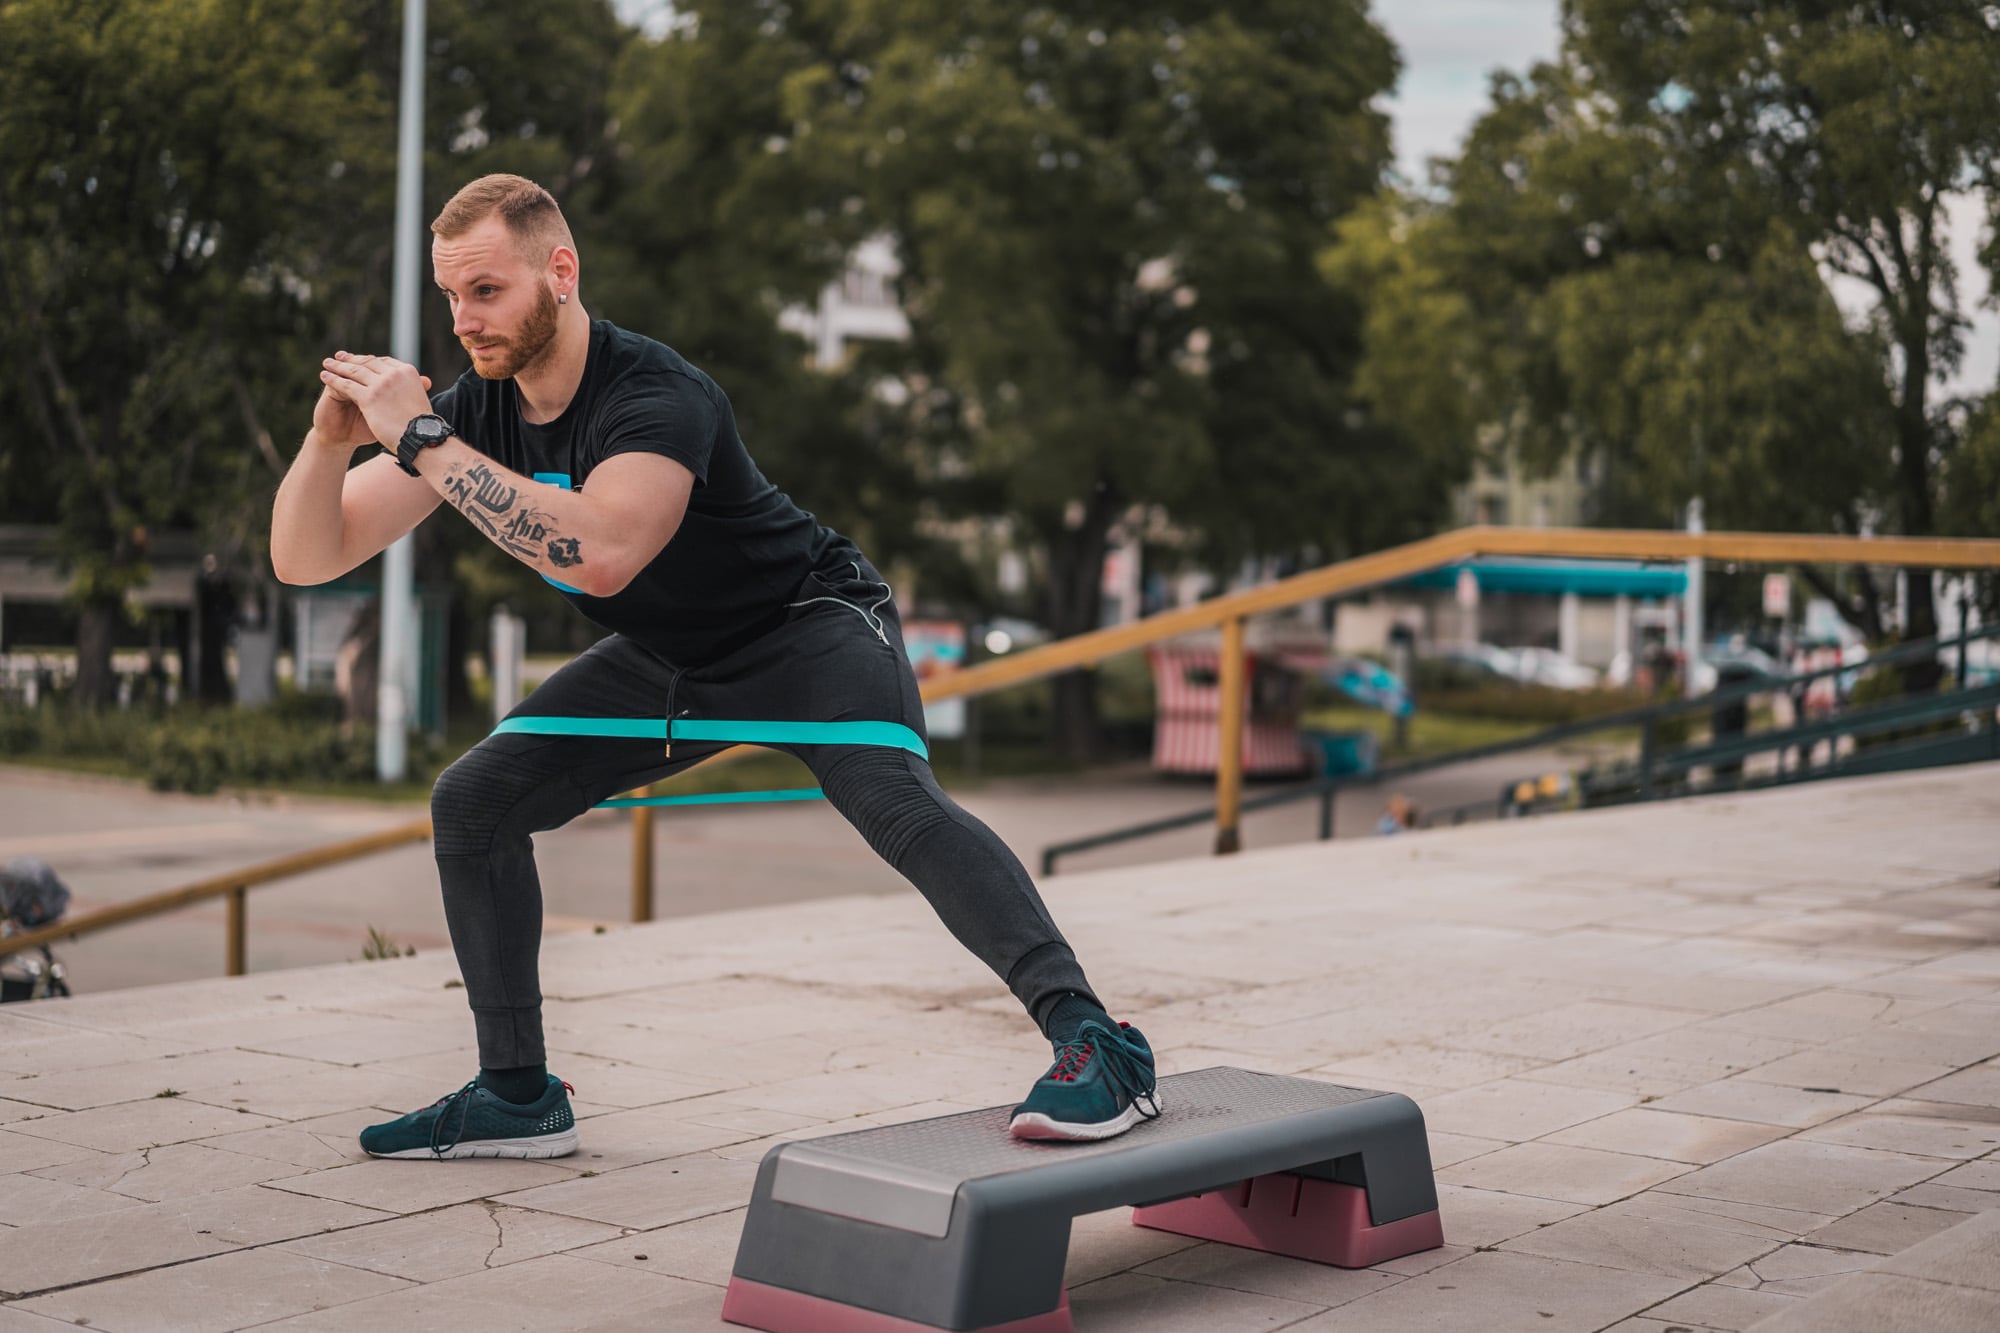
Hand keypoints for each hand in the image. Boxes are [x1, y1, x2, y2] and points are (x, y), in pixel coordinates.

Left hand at [319, 352, 436, 448]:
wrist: (421, 439)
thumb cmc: (422, 425)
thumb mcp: (419, 398)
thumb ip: (409, 389)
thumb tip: (415, 385)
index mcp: (407, 372)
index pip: (383, 362)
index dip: (368, 360)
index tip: (359, 359)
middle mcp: (395, 374)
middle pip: (367, 363)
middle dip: (351, 359)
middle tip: (339, 357)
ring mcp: (382, 385)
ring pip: (354, 371)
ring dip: (338, 366)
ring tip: (327, 364)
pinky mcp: (370, 397)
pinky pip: (346, 385)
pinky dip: (333, 379)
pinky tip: (324, 376)